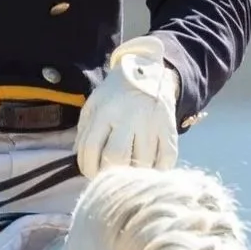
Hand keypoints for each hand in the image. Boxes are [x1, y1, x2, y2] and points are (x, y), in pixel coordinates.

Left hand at [76, 37, 179, 178]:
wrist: (146, 73)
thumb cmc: (114, 96)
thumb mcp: (94, 106)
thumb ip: (84, 133)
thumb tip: (80, 162)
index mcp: (105, 111)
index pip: (91, 148)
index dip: (88, 168)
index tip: (91, 174)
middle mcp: (129, 117)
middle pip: (117, 157)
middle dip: (110, 172)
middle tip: (110, 176)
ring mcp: (151, 123)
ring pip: (142, 162)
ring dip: (134, 173)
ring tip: (128, 170)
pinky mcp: (169, 129)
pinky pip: (166, 159)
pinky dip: (157, 169)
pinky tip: (148, 167)